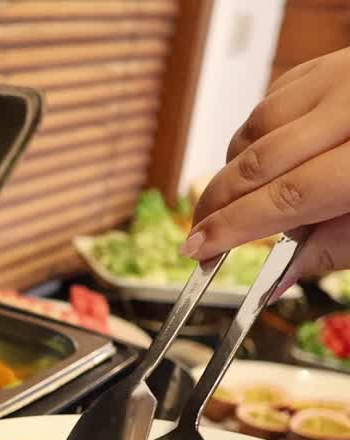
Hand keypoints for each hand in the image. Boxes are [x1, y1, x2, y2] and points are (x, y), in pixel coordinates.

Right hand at [184, 47, 349, 296]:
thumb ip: (333, 250)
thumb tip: (276, 280)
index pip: (285, 199)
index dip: (233, 229)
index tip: (198, 249)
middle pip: (259, 162)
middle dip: (218, 203)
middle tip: (198, 234)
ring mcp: (341, 77)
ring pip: (256, 128)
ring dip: (234, 170)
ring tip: (237, 201)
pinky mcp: (331, 63)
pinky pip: (271, 101)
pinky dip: (255, 134)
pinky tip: (259, 159)